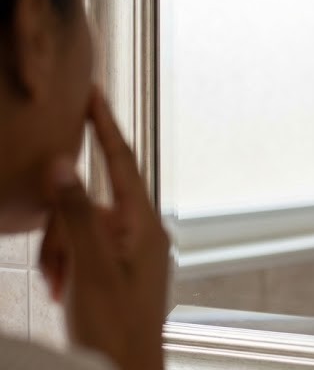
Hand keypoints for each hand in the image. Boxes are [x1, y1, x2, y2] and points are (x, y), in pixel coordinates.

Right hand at [38, 88, 168, 369]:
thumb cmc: (118, 328)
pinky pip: (82, 252)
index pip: (120, 162)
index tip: (94, 94)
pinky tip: (65, 293)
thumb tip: (64, 165)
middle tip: (58, 269)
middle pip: (88, 203)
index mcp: (144, 224)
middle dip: (61, 230)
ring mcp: (130, 253)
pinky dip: (66, 267)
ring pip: (79, 230)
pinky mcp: (118, 271)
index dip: (105, 127)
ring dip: (61, 254)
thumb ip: (77, 213)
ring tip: (63, 287)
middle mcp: (141, 233)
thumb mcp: (90, 268)